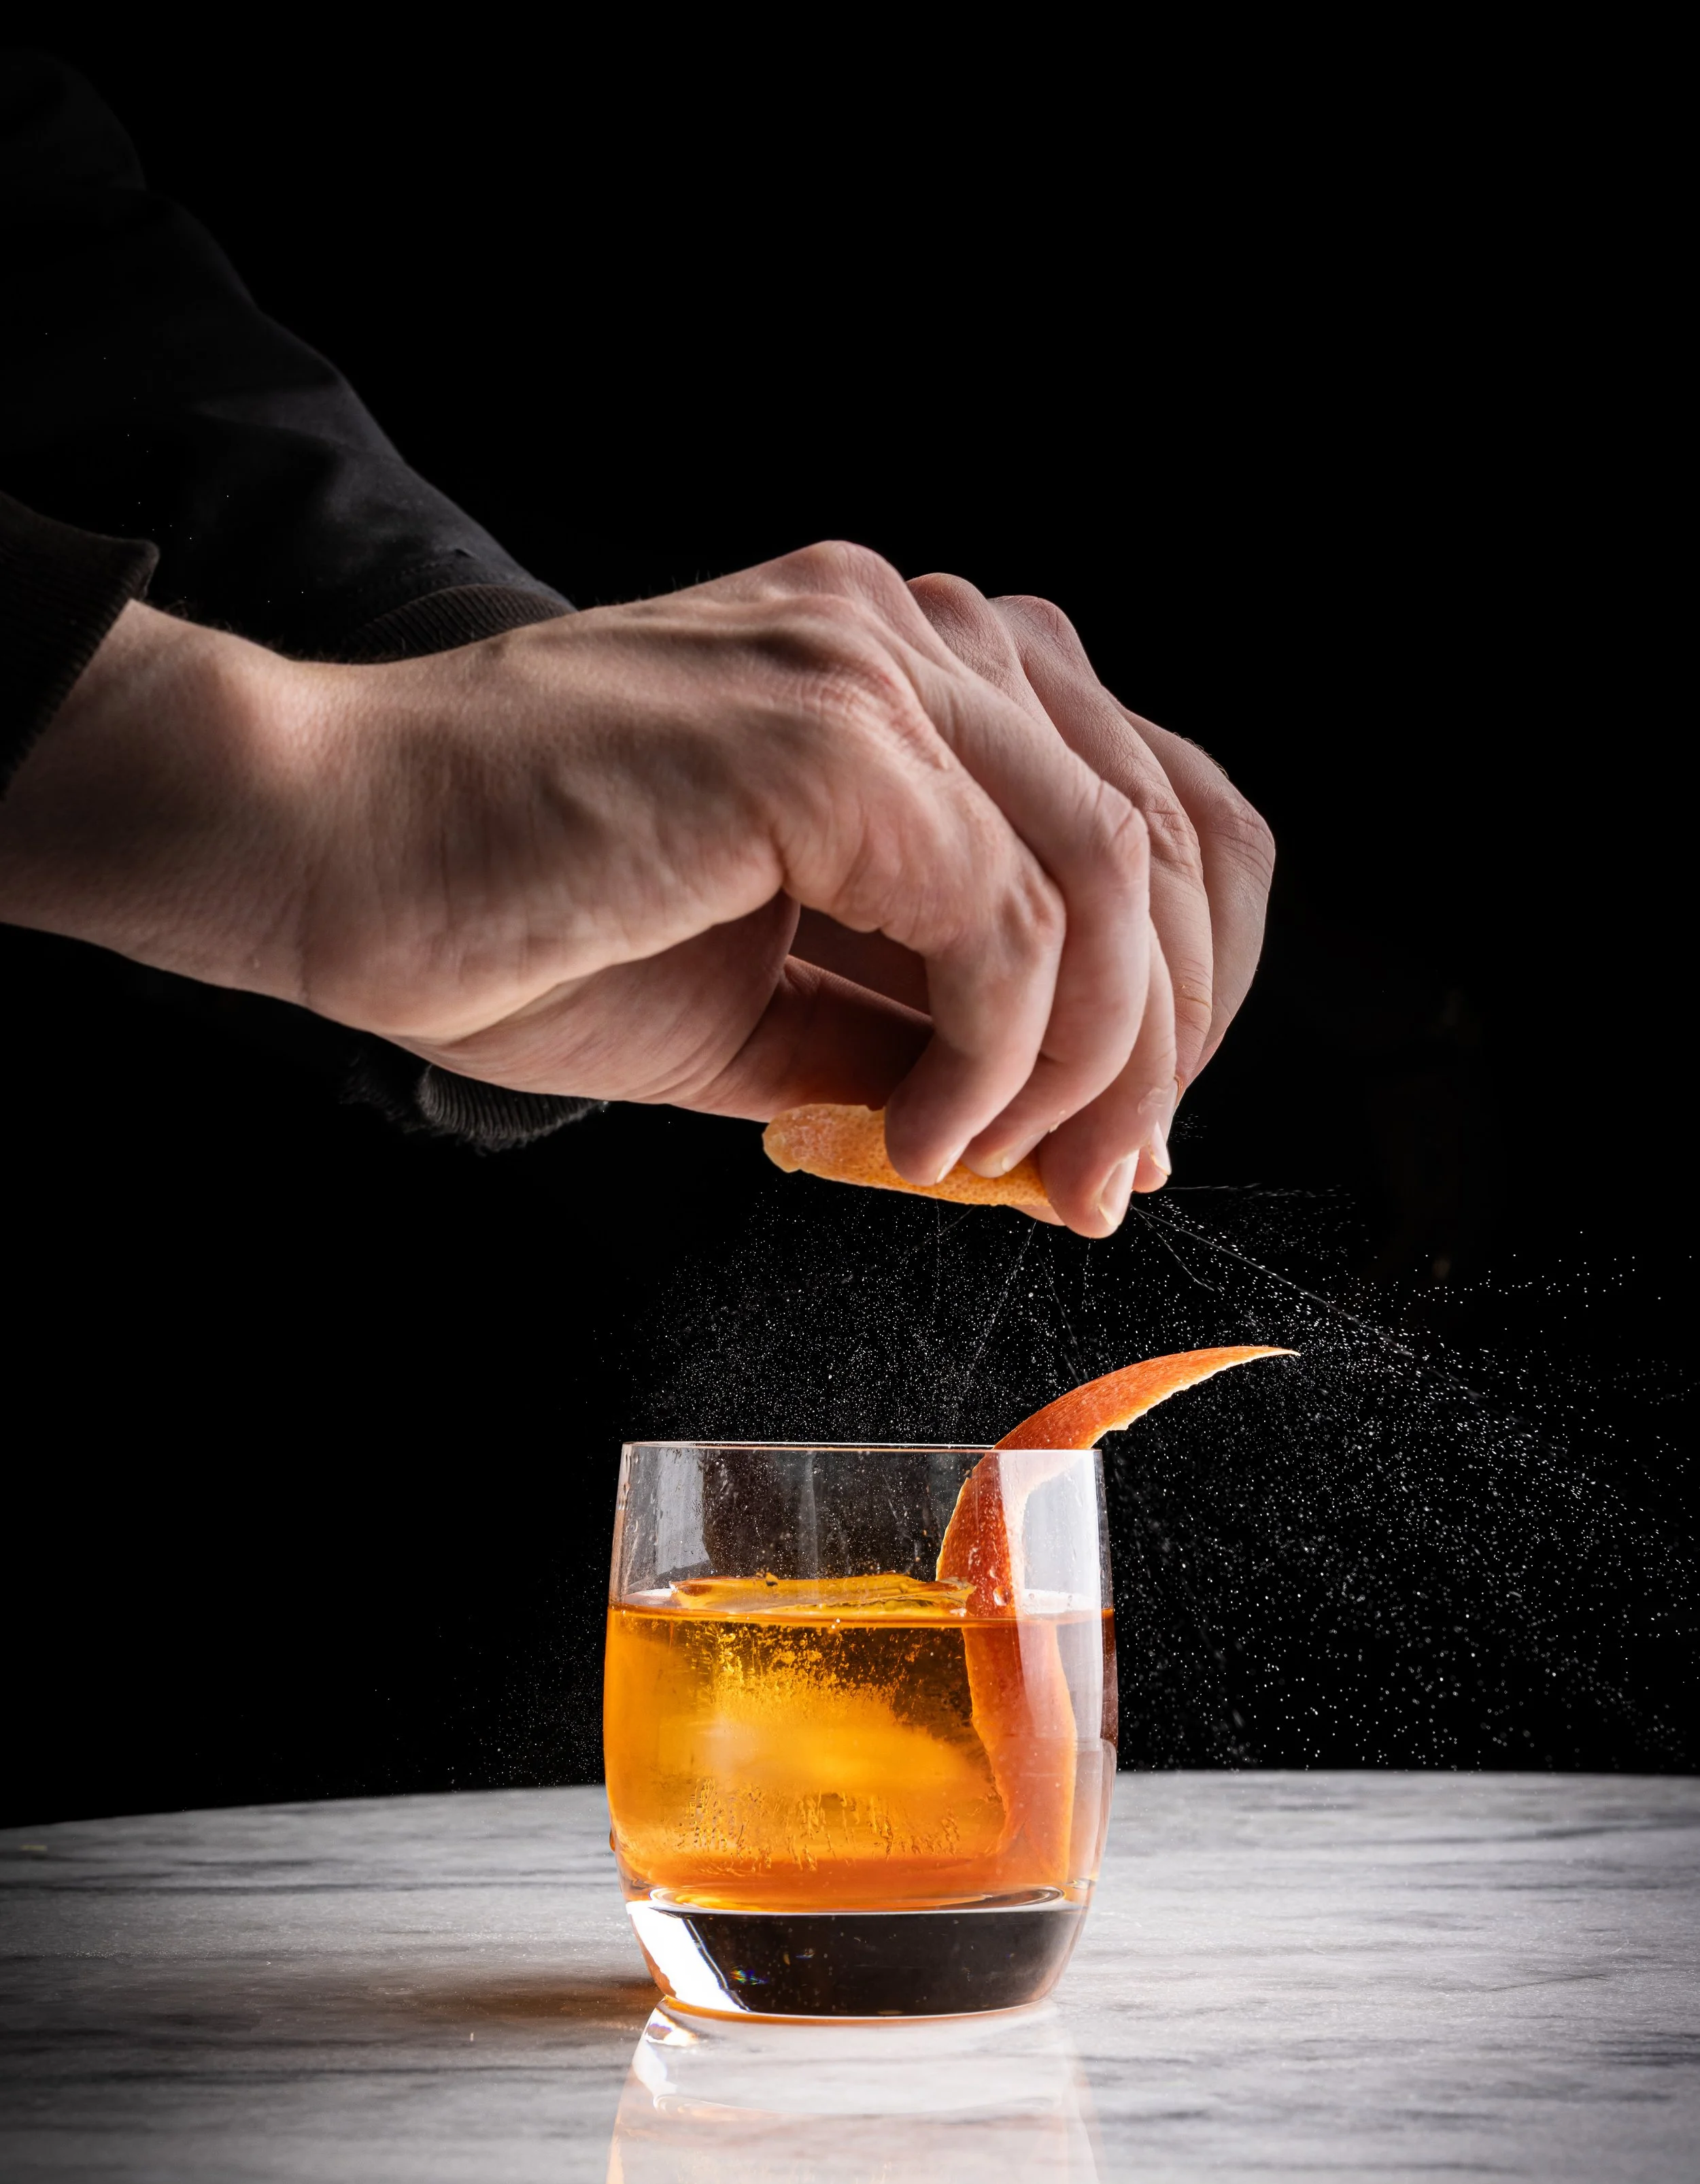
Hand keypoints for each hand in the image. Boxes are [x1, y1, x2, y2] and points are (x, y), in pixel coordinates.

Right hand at [0, 542, 1268, 1235]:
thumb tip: (1057, 1129)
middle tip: (1099, 1183)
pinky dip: (992, 1060)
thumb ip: (914, 1034)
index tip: (1122, 1128)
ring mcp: (872, 662)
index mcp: (905, 669)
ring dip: (1089, 1068)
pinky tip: (912, 1135)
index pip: (1149, 801)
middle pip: (1169, 834)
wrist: (325, 851)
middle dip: (1161, 1047)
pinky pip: (1008, 923)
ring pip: (1112, 878)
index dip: (1181, 983)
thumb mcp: (767, 1003)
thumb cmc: (512, 916)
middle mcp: (907, 633)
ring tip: (1006, 1170)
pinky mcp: (828, 736)